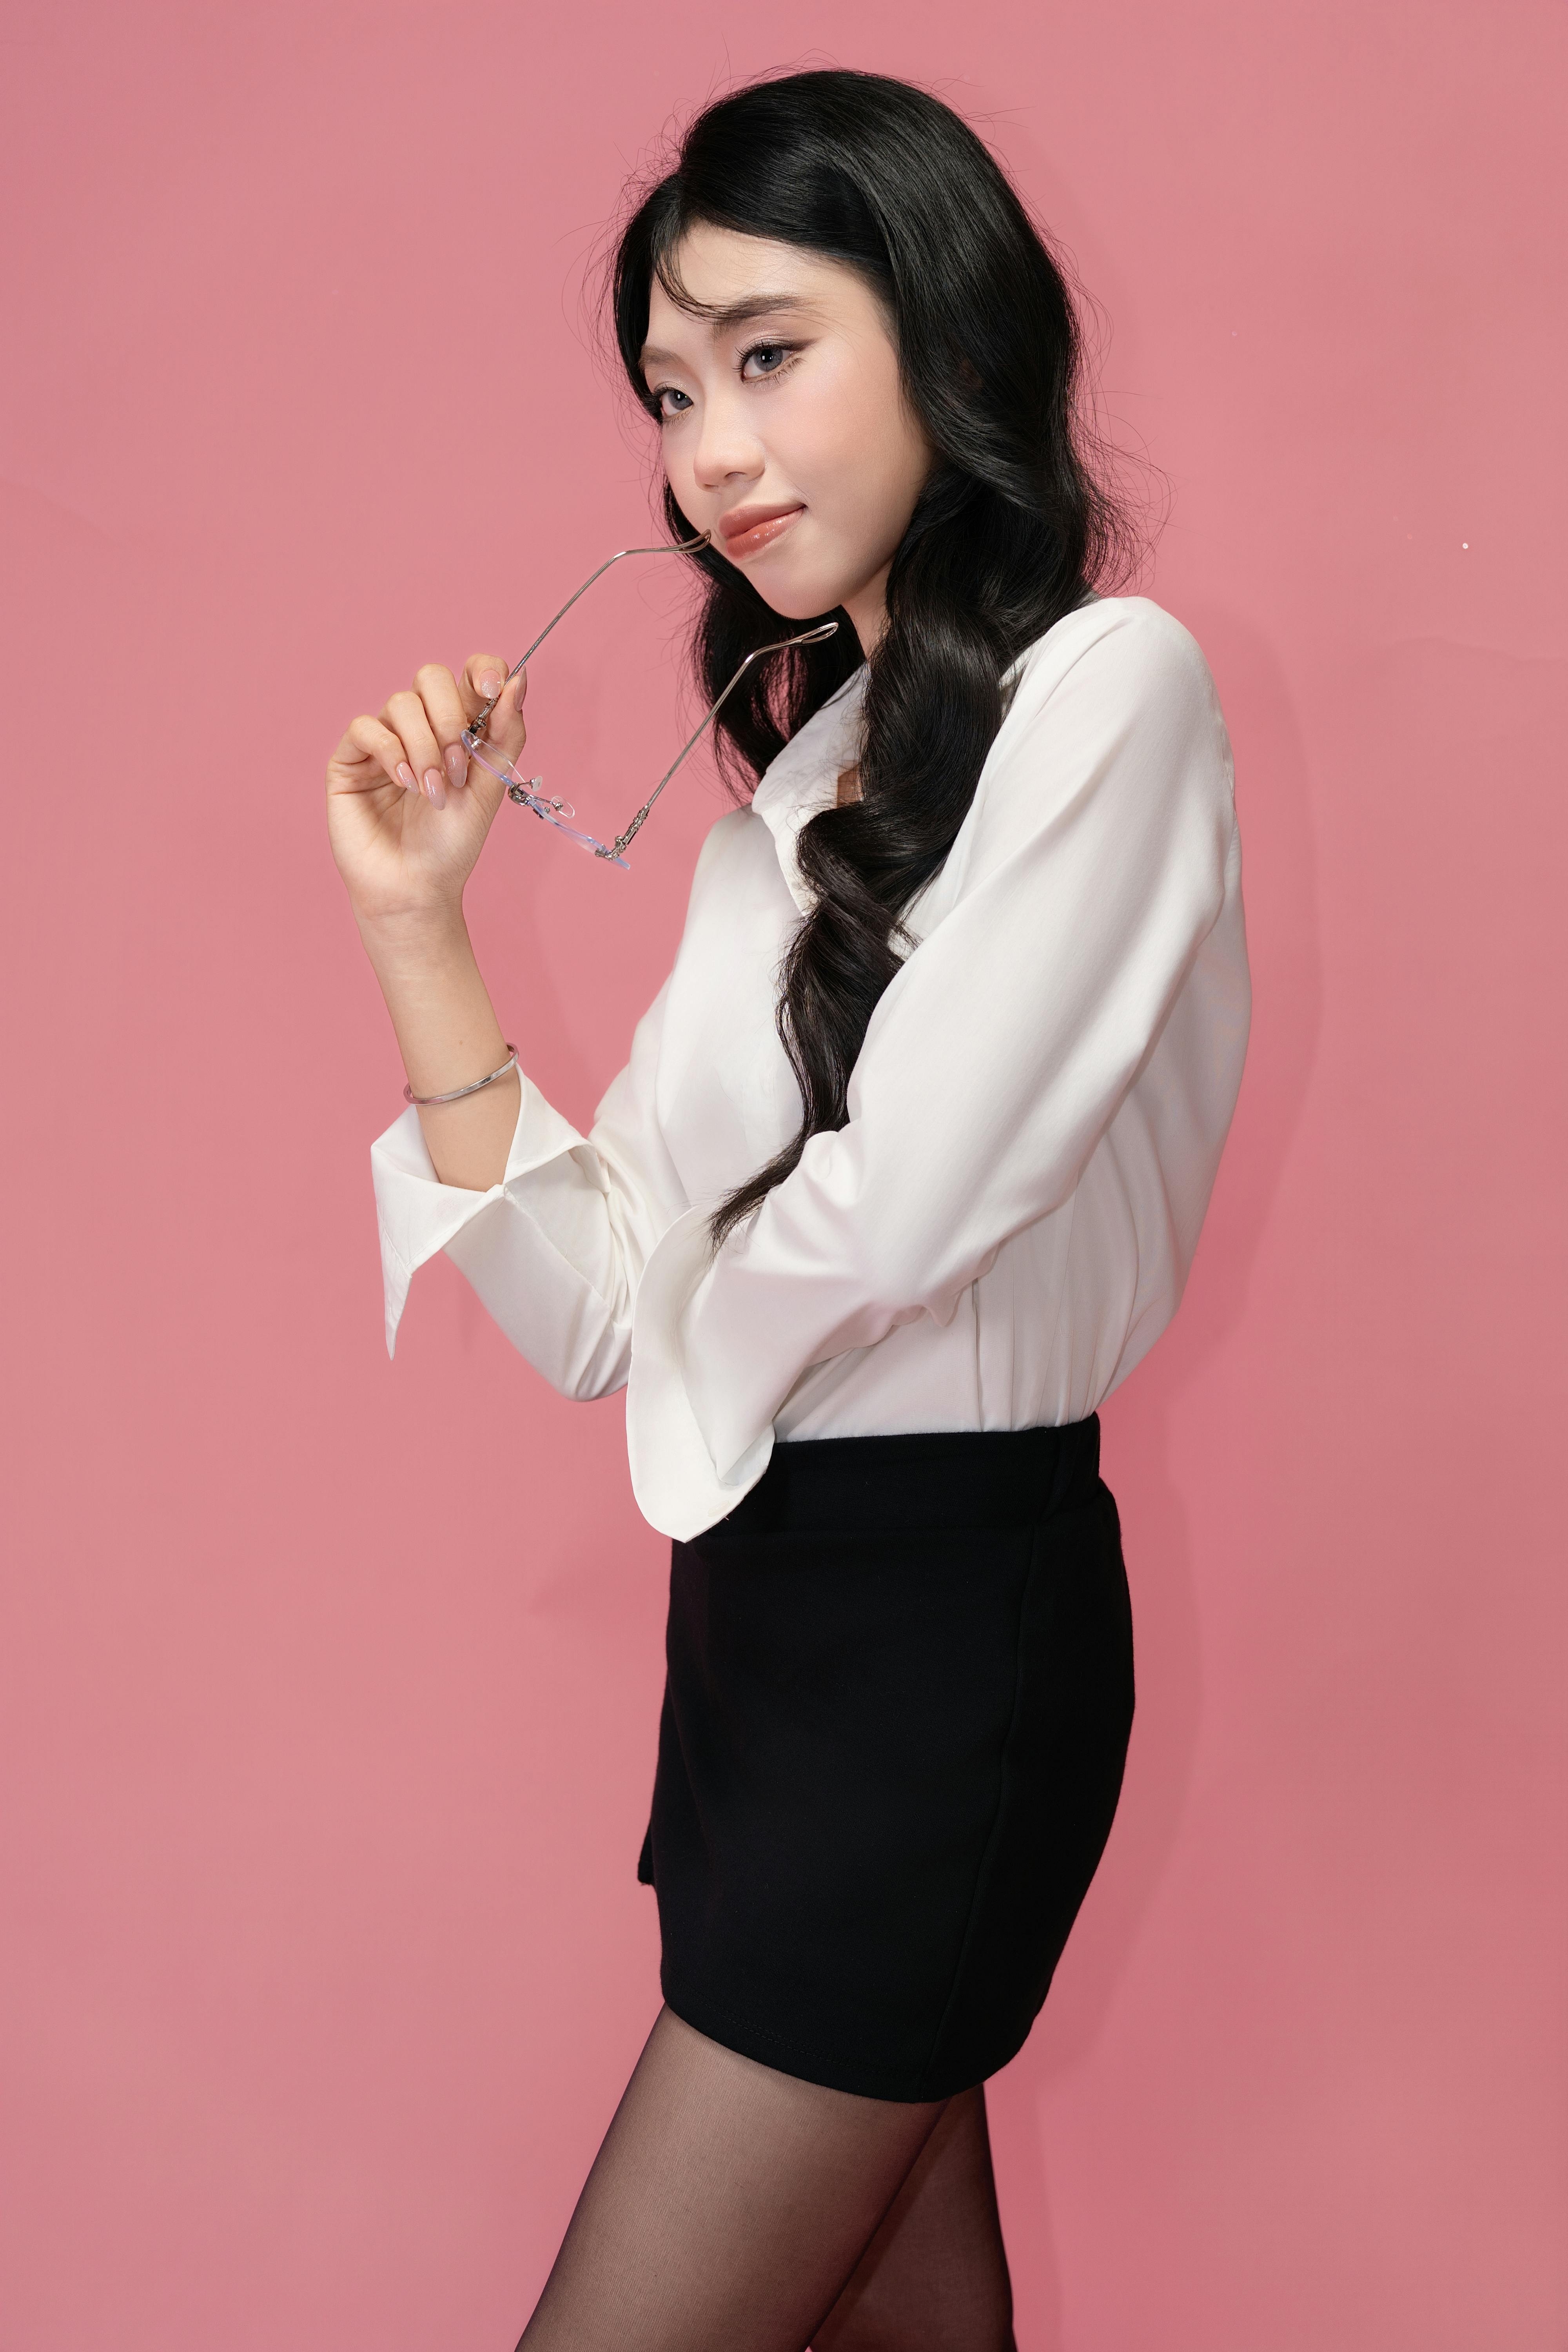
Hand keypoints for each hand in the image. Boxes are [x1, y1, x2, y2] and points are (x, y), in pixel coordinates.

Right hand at [325, 655, 528, 926]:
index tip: (491, 687)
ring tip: (432, 792)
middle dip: (449, 717)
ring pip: (401, 703)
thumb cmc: (453, 844)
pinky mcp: (351, 759)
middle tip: (457, 766)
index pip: (468, 675)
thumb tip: (519, 677)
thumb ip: (506, 732)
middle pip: (431, 677)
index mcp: (458, 729)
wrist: (417, 888)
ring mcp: (384, 741)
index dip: (481, 669)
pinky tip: (404, 784)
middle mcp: (420, 727)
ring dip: (424, 747)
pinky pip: (366, 727)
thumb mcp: (491, 786)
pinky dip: (390, 752)